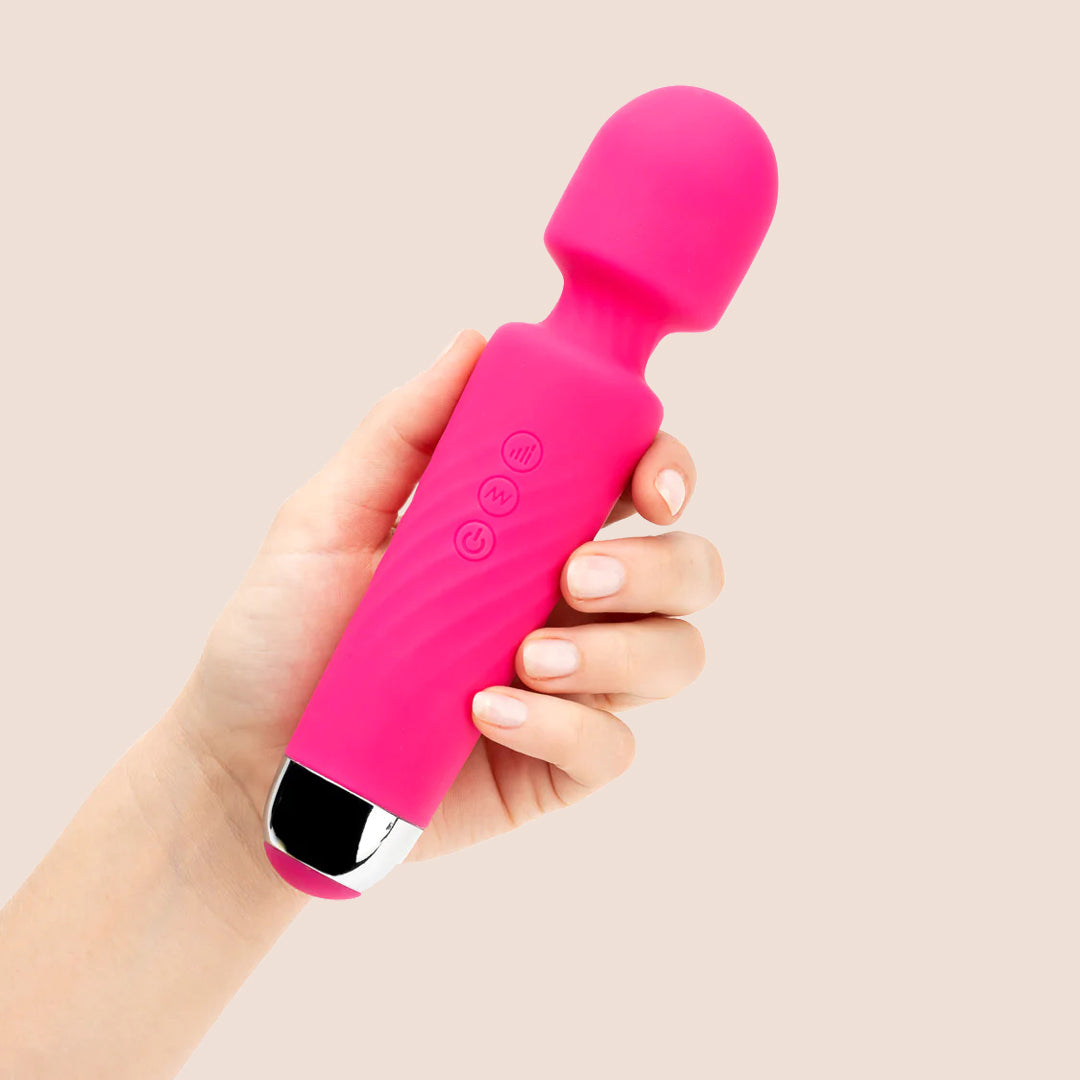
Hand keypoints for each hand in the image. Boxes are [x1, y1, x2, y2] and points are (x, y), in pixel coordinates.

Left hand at [181, 331, 722, 866]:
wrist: (245, 759)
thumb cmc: (284, 632)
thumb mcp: (328, 517)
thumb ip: (403, 431)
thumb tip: (474, 343)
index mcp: (529, 531)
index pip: (635, 484)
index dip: (668, 470)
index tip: (650, 484)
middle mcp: (566, 602)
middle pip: (688, 568)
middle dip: (660, 566)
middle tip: (575, 576)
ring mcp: (570, 685)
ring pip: (673, 654)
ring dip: (617, 650)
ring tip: (524, 658)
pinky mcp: (555, 763)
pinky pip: (612, 745)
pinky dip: (565, 727)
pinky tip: (490, 715)